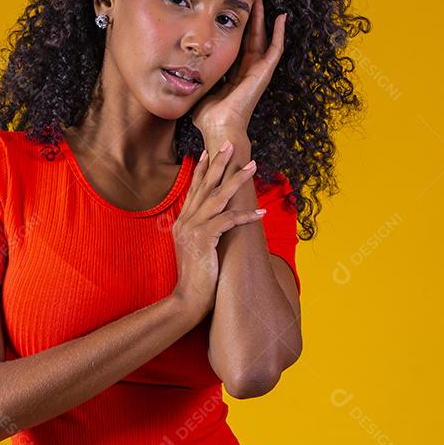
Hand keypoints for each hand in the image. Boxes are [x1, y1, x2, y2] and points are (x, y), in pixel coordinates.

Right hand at [170, 141, 265, 319]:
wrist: (187, 300)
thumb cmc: (196, 278)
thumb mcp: (195, 250)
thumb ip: (200, 233)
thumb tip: (213, 224)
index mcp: (182, 222)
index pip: (193, 189)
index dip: (202, 169)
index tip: (209, 152)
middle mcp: (185, 221)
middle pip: (204, 185)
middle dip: (218, 163)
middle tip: (230, 144)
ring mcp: (193, 229)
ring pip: (218, 197)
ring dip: (237, 180)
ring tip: (252, 166)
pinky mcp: (203, 239)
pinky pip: (227, 221)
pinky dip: (245, 215)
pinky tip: (261, 212)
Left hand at [191, 0, 286, 134]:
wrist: (219, 128)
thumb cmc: (208, 118)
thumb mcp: (199, 91)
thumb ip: (196, 81)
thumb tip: (183, 72)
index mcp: (233, 76)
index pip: (237, 48)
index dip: (237, 30)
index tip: (233, 14)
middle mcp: (247, 72)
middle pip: (252, 39)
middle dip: (251, 19)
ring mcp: (258, 72)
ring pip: (264, 39)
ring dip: (264, 19)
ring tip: (263, 0)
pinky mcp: (264, 73)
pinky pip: (276, 49)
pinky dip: (280, 33)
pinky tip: (281, 17)